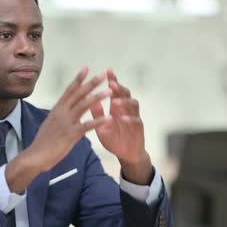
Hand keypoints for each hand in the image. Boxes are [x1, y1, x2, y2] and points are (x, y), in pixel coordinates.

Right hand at [5, 67, 112, 191]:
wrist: (35, 156)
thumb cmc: (43, 142)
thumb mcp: (50, 124)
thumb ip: (59, 116)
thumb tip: (63, 109)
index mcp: (57, 109)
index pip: (69, 90)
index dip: (78, 79)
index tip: (86, 68)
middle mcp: (62, 112)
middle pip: (78, 94)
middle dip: (91, 83)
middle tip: (103, 74)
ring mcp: (66, 122)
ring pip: (84, 106)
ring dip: (98, 97)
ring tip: (110, 91)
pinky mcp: (70, 134)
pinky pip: (87, 126)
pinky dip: (98, 121)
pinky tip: (108, 118)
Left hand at [90, 69, 151, 184]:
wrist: (126, 155)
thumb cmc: (114, 138)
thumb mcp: (102, 126)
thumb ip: (97, 113)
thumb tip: (88, 99)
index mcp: (117, 107)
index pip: (116, 91)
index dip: (113, 81)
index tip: (108, 71)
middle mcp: (126, 110)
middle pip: (126, 93)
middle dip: (119, 87)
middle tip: (111, 83)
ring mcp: (134, 118)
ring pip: (133, 104)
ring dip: (124, 102)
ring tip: (114, 102)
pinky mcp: (138, 129)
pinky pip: (136, 121)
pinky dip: (130, 118)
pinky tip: (123, 118)